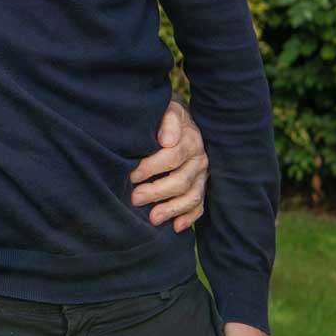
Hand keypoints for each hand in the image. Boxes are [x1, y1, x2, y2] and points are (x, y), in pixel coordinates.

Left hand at [129, 98, 207, 230]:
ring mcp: (203, 175)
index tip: (132, 174)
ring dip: (171, 209)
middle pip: (180, 180)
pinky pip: (199, 206)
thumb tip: (166, 140)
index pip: (172, 157)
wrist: (182, 118)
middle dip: (156, 192)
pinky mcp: (203, 186)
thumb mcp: (166, 109)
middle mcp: (200, 158)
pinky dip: (189, 217)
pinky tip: (176, 226)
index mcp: (190, 139)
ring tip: (152, 218)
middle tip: (134, 198)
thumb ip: (167, 121)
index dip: (151, 168)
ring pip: (191, 196)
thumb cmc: (165, 114)